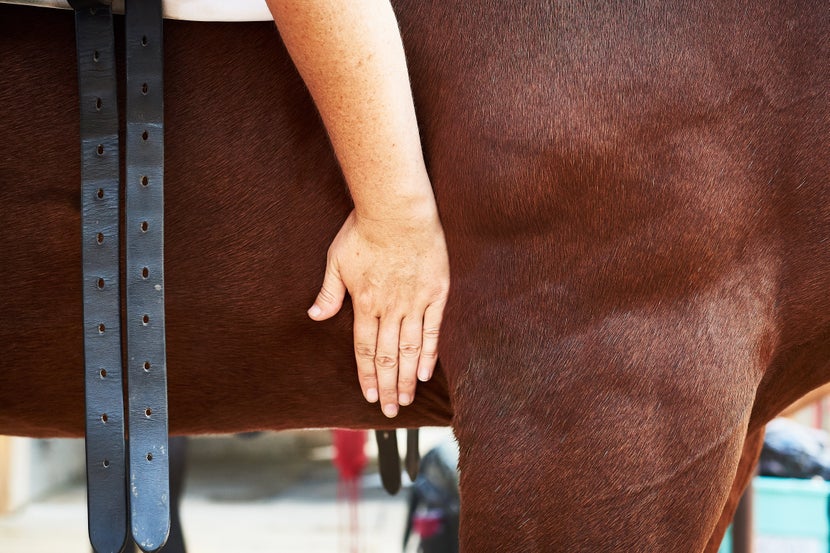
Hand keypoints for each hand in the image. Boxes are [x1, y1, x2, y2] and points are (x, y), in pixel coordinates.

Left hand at [308, 206, 448, 417]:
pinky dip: (429, 352)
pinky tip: (427, 371)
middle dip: (388, 386)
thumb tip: (315, 315)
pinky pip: (433, 329)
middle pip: (388, 356)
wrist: (397, 209)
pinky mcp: (435, 292)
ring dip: (407, 377)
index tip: (369, 396)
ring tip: (406, 399)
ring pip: (410, 348)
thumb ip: (329, 292)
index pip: (364, 349)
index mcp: (364, 303)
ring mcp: (415, 301)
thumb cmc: (364, 230)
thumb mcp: (336, 260)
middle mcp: (390, 308)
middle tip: (390, 410)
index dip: (367, 375)